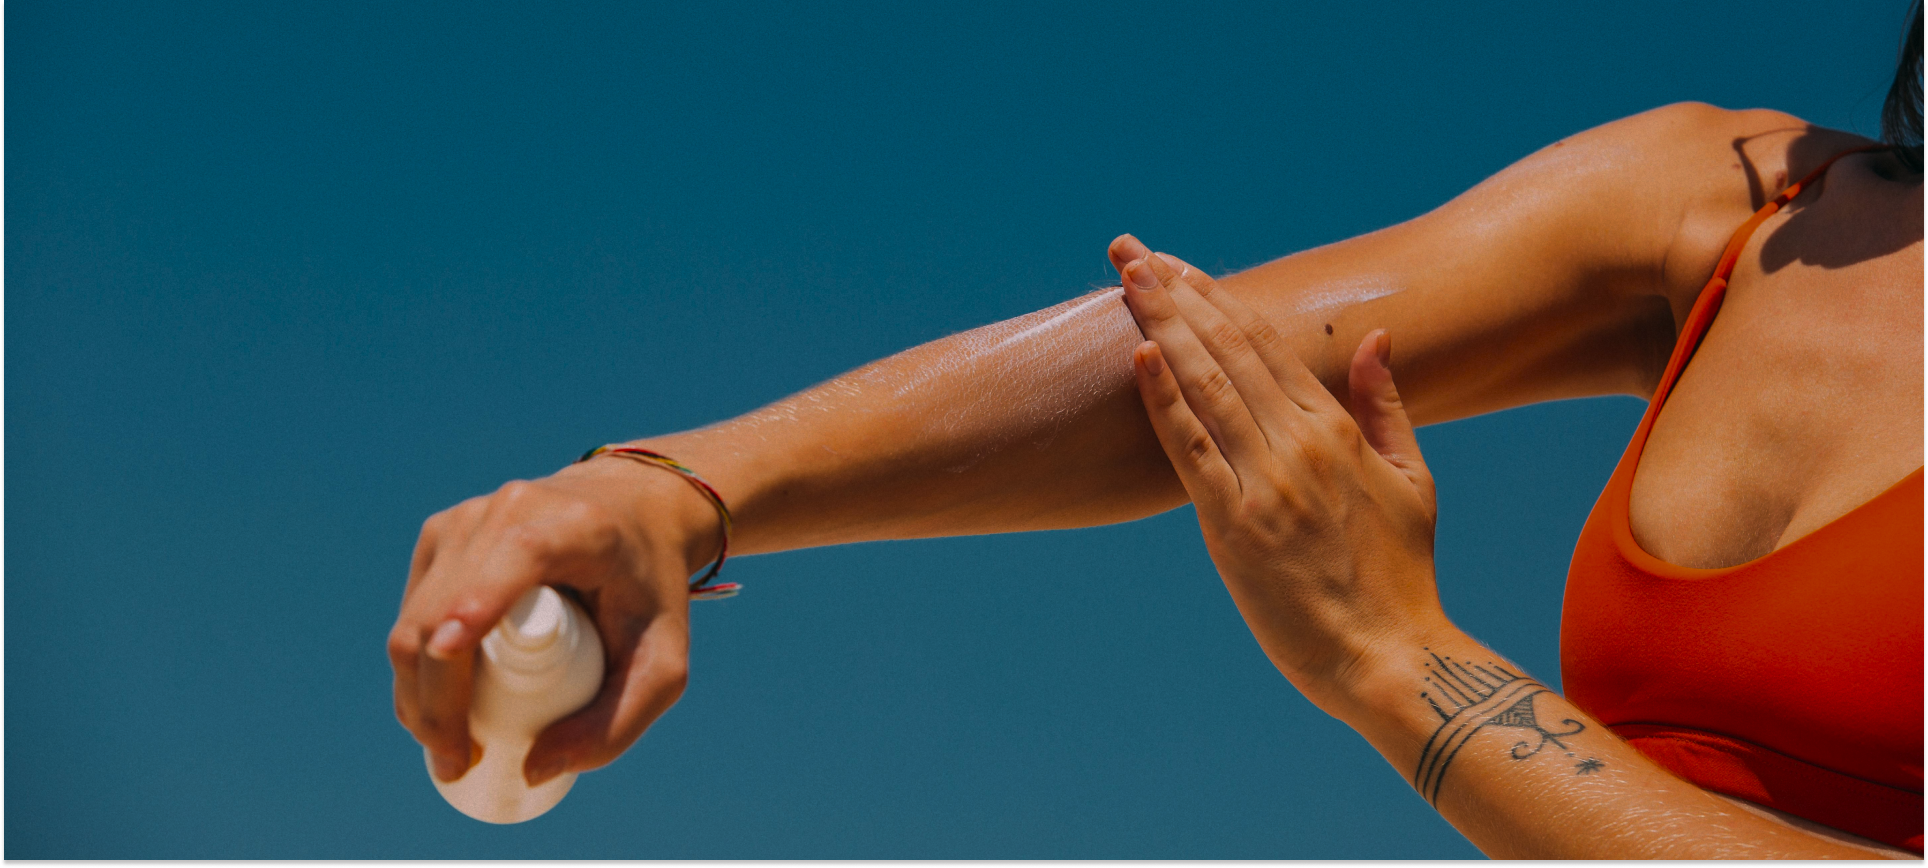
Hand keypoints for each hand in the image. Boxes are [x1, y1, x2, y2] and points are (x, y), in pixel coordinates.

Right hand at [388, 454, 714, 785]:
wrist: (632, 515)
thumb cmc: (651, 593)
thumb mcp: (664, 664)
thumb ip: (617, 724)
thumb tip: (532, 768)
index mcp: (576, 528)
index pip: (517, 558)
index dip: (477, 605)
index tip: (452, 652)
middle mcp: (511, 510)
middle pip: (446, 612)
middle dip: (436, 701)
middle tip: (459, 763)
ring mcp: (466, 518)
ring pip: (415, 617)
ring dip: (417, 692)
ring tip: (450, 746)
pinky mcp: (440, 533)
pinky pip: (412, 610)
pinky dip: (417, 664)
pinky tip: (439, 705)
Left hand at [1111, 236, 1447, 713]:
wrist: (1391, 655)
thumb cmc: (1400, 574)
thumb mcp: (1411, 479)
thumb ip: (1386, 406)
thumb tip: (1377, 337)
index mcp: (1334, 430)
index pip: (1266, 343)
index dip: (1217, 298)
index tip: (1177, 264)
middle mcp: (1297, 444)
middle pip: (1227, 348)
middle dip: (1176, 292)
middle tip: (1130, 250)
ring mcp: (1264, 482)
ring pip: (1205, 384)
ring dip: (1163, 325)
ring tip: (1126, 278)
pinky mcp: (1234, 526)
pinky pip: (1190, 450)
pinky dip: (1164, 399)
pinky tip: (1139, 354)